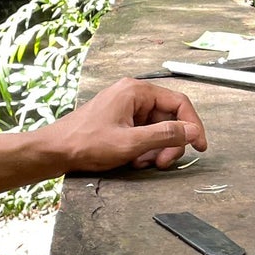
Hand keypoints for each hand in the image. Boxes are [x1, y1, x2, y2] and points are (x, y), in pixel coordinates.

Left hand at [39, 76, 207, 174]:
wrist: (54, 151)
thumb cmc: (86, 144)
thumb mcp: (131, 143)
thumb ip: (165, 136)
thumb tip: (192, 131)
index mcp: (136, 91)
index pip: (179, 103)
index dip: (193, 125)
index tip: (200, 146)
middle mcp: (133, 94)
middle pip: (169, 118)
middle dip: (169, 143)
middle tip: (162, 163)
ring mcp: (126, 107)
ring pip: (157, 128)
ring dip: (156, 149)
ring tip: (141, 162)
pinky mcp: (120, 119)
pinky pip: (144, 132)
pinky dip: (144, 148)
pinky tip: (133, 159)